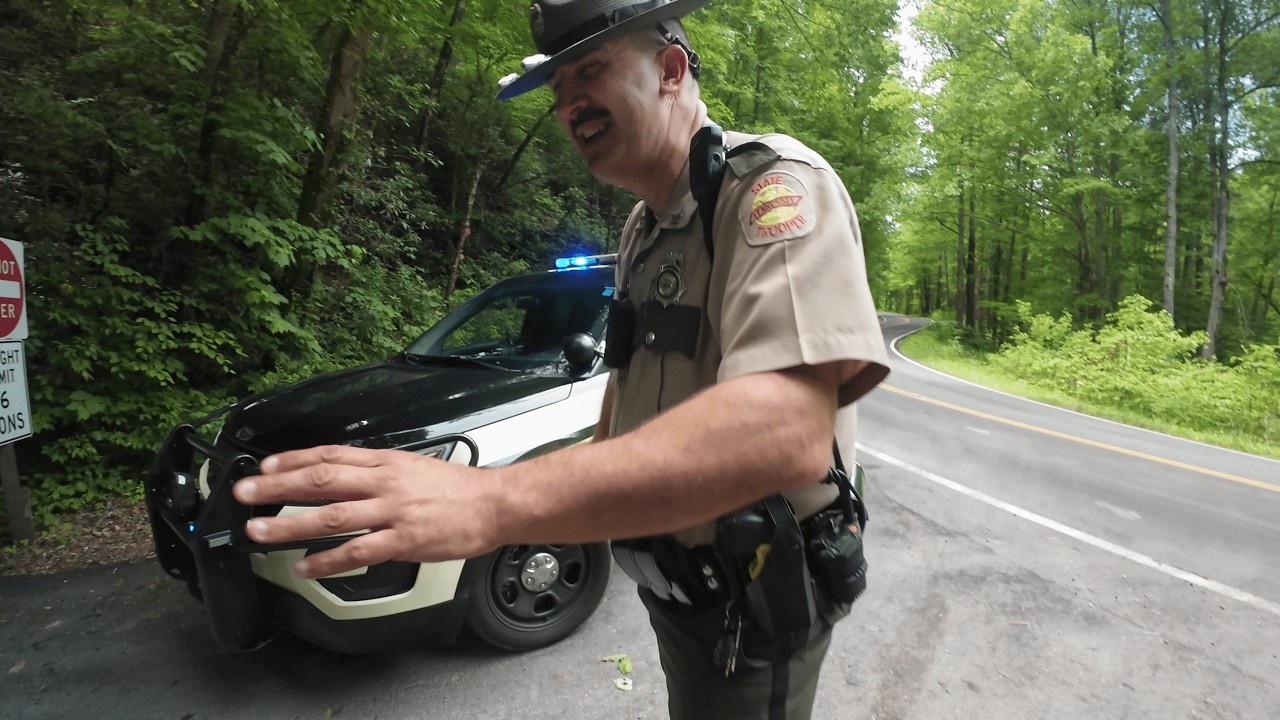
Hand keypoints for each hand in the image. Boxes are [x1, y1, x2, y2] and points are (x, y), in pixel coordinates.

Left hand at [232, 445, 502, 577]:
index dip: (293, 460)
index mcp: (386, 462)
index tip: (264, 467)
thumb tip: (343, 477)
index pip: (330, 455)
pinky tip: (306, 565)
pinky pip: (358, 551)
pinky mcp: (404, 541)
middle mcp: (384, 482)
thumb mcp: (413, 466)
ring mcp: (393, 512)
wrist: (494, 504)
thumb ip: (378, 472)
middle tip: (246, 494)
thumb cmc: (458, 489)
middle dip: (277, 487)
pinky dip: (328, 560)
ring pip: (332, 516)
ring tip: (261, 531)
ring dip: (291, 524)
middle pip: (321, 480)